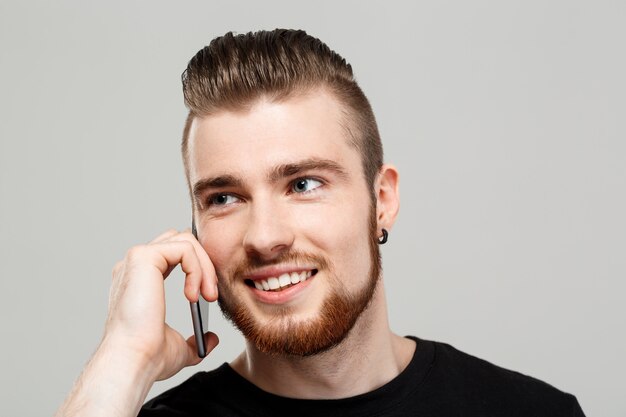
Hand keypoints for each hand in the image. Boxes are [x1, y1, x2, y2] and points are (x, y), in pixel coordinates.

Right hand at [103, 229, 218, 380]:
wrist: (132, 361)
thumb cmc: (147, 356)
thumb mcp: (177, 347)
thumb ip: (194, 341)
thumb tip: (211, 339)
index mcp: (140, 279)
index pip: (175, 252)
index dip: (199, 267)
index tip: (209, 296)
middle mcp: (135, 265)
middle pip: (182, 240)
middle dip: (204, 262)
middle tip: (211, 294)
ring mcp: (137, 258)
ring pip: (185, 240)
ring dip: (204, 266)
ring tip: (207, 296)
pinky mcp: (142, 257)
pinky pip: (184, 248)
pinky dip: (197, 269)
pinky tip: (193, 295)